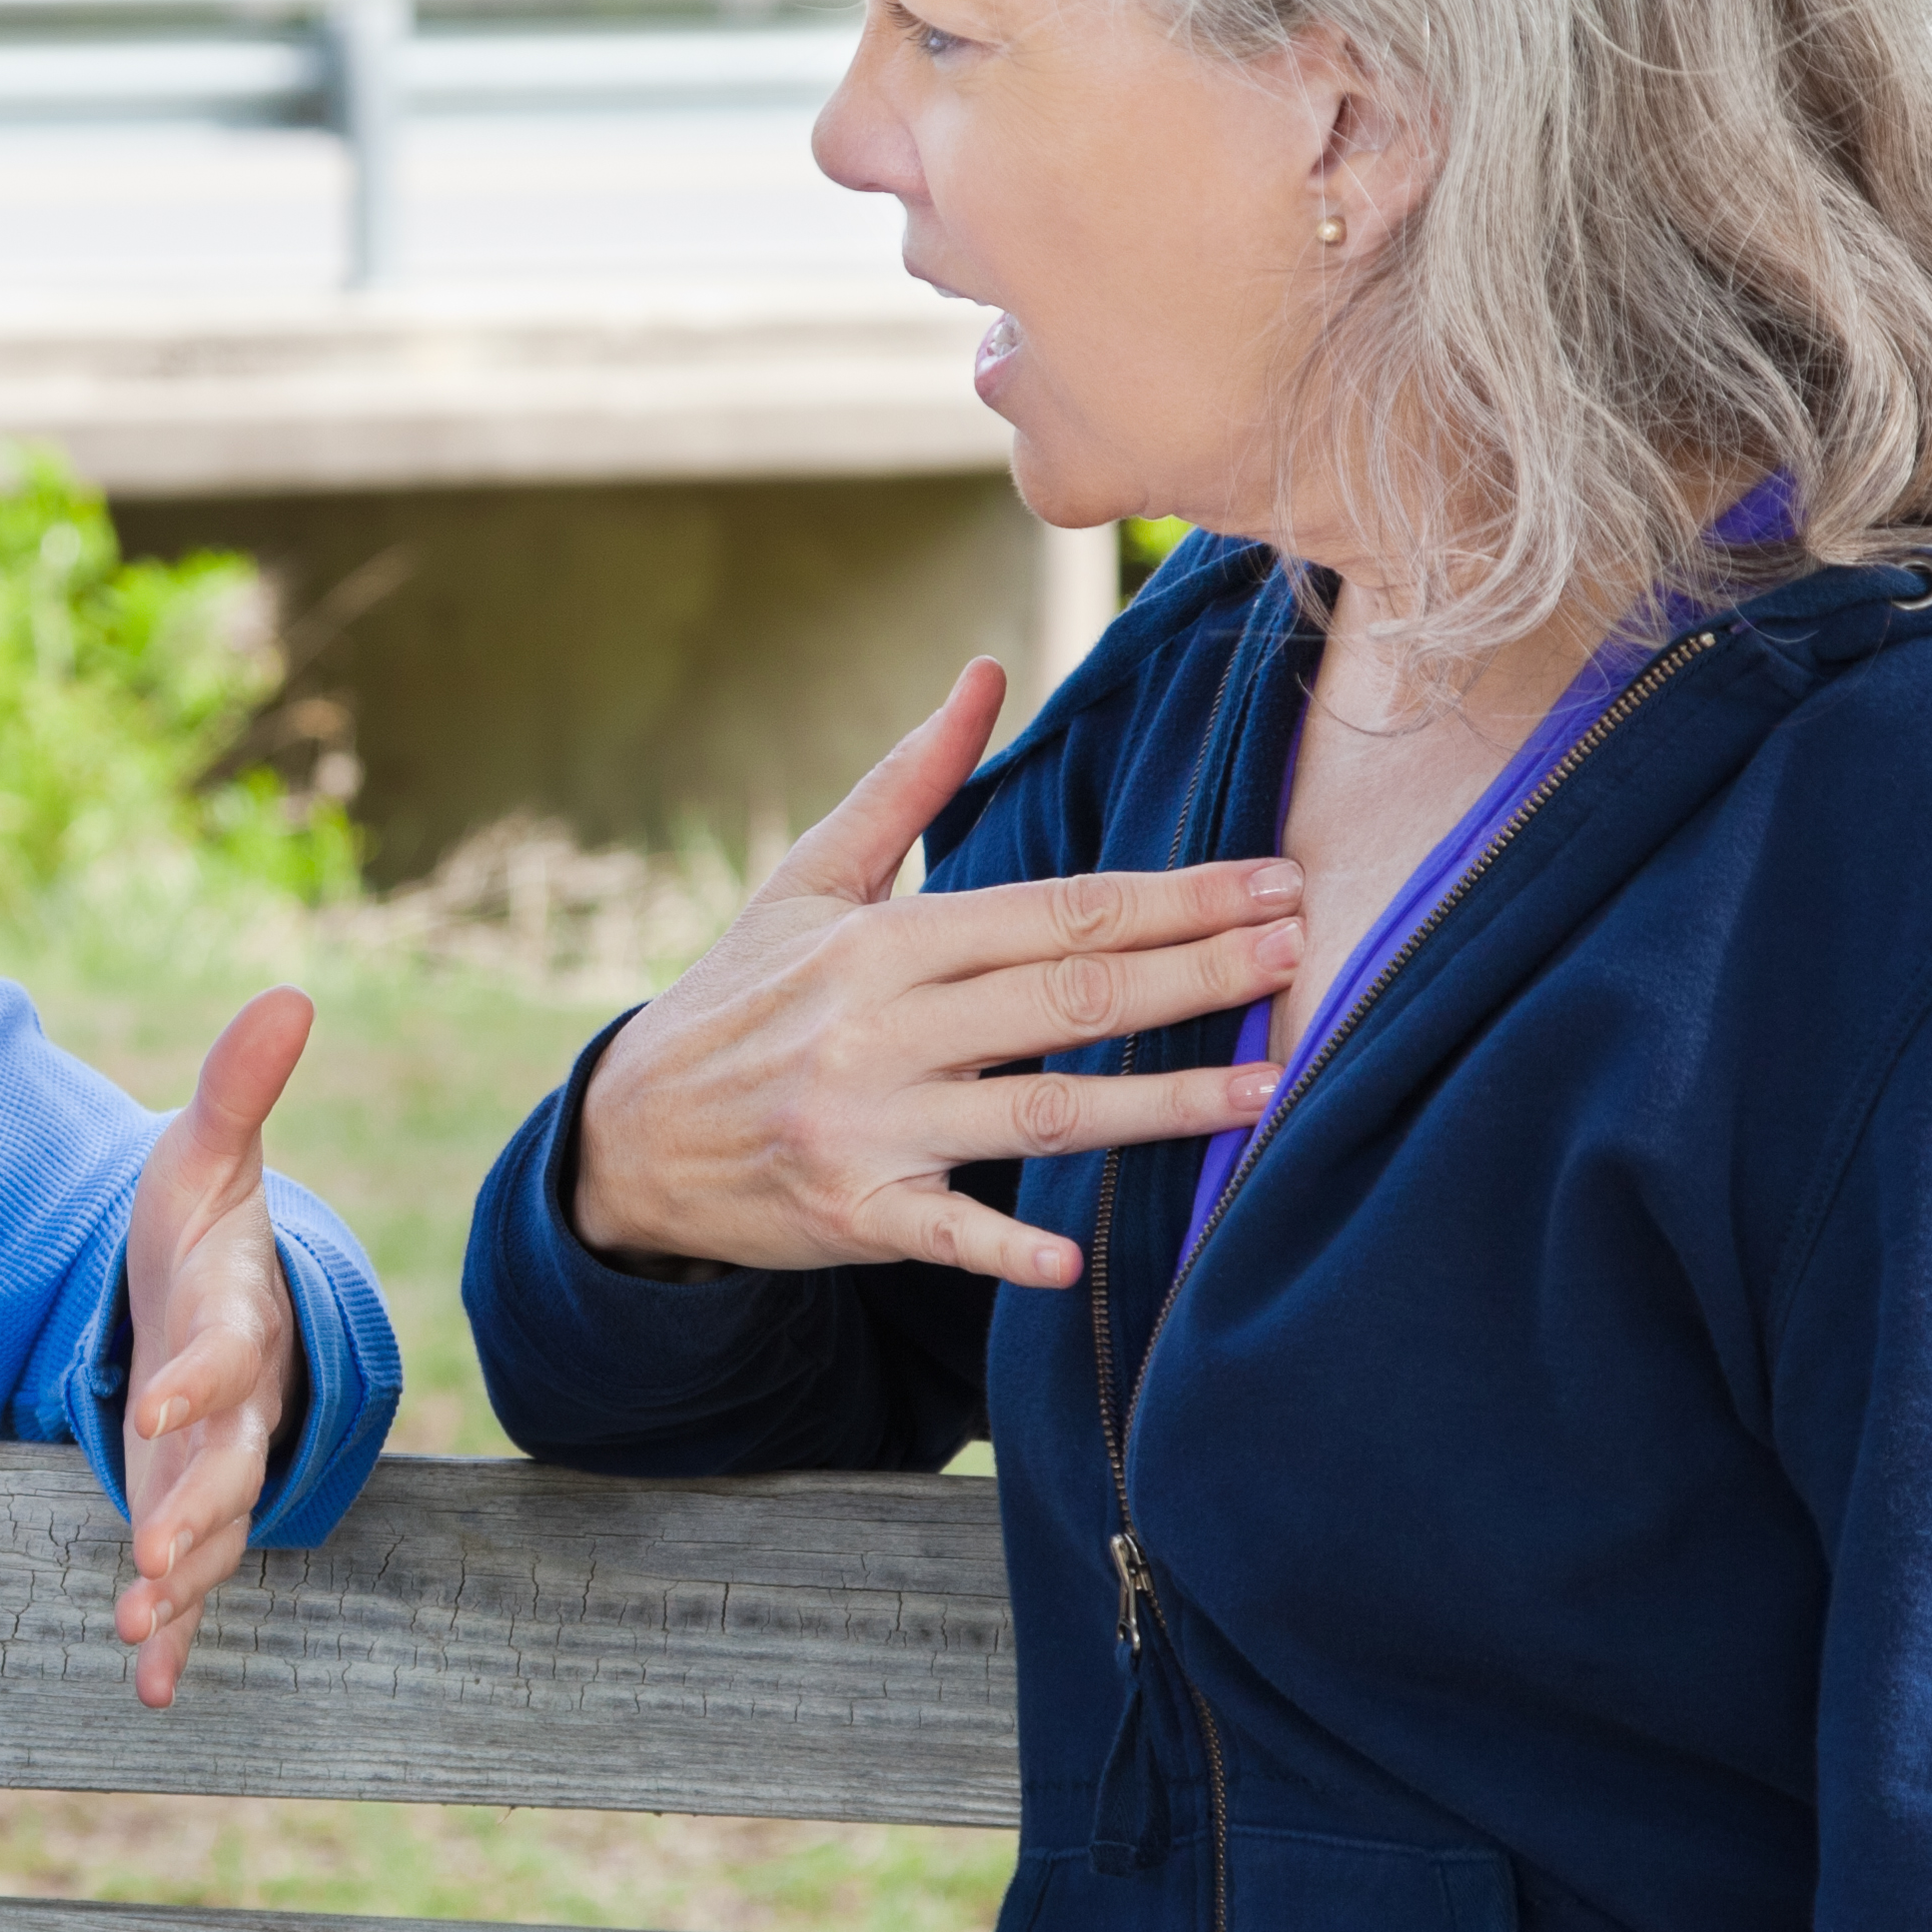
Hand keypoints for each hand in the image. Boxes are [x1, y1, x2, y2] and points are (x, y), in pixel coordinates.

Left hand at [114, 984, 315, 1710]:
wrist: (222, 1300)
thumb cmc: (203, 1228)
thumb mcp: (203, 1155)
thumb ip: (237, 1088)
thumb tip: (290, 991)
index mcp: (236, 1321)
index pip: (226, 1352)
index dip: (201, 1376)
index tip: (161, 1401)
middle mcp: (238, 1408)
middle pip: (226, 1466)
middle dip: (195, 1511)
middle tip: (157, 1557)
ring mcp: (217, 1468)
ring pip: (213, 1535)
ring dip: (181, 1584)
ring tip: (136, 1627)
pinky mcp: (188, 1508)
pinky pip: (189, 1584)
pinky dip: (173, 1636)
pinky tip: (150, 1688)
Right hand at [571, 658, 1300, 1288]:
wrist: (629, 1134)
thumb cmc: (741, 996)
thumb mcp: (809, 879)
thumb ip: (908, 783)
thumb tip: (985, 674)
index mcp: (882, 942)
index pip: (1054, 913)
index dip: (1171, 899)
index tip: (1270, 882)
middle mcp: (879, 1029)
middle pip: (1068, 1001)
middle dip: (1195, 976)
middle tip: (1301, 954)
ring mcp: (869, 1126)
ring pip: (1042, 1114)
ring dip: (1162, 1104)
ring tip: (1266, 1087)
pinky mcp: (857, 1214)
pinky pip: (948, 1234)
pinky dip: (1008, 1247)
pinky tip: (1077, 1258)